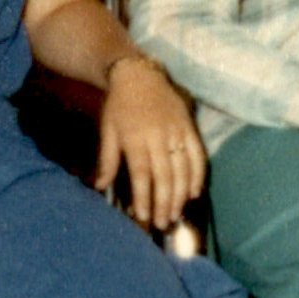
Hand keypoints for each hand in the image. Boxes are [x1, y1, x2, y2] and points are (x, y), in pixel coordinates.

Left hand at [96, 57, 205, 232]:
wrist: (140, 74)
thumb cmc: (119, 105)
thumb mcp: (107, 130)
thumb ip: (108, 160)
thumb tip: (100, 187)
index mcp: (135, 137)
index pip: (142, 173)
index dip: (144, 196)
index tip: (142, 216)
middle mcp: (158, 135)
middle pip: (165, 174)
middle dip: (164, 201)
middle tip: (162, 223)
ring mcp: (176, 130)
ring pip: (183, 167)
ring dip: (181, 193)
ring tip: (176, 213)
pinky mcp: (189, 126)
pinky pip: (197, 153)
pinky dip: (198, 174)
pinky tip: (194, 192)